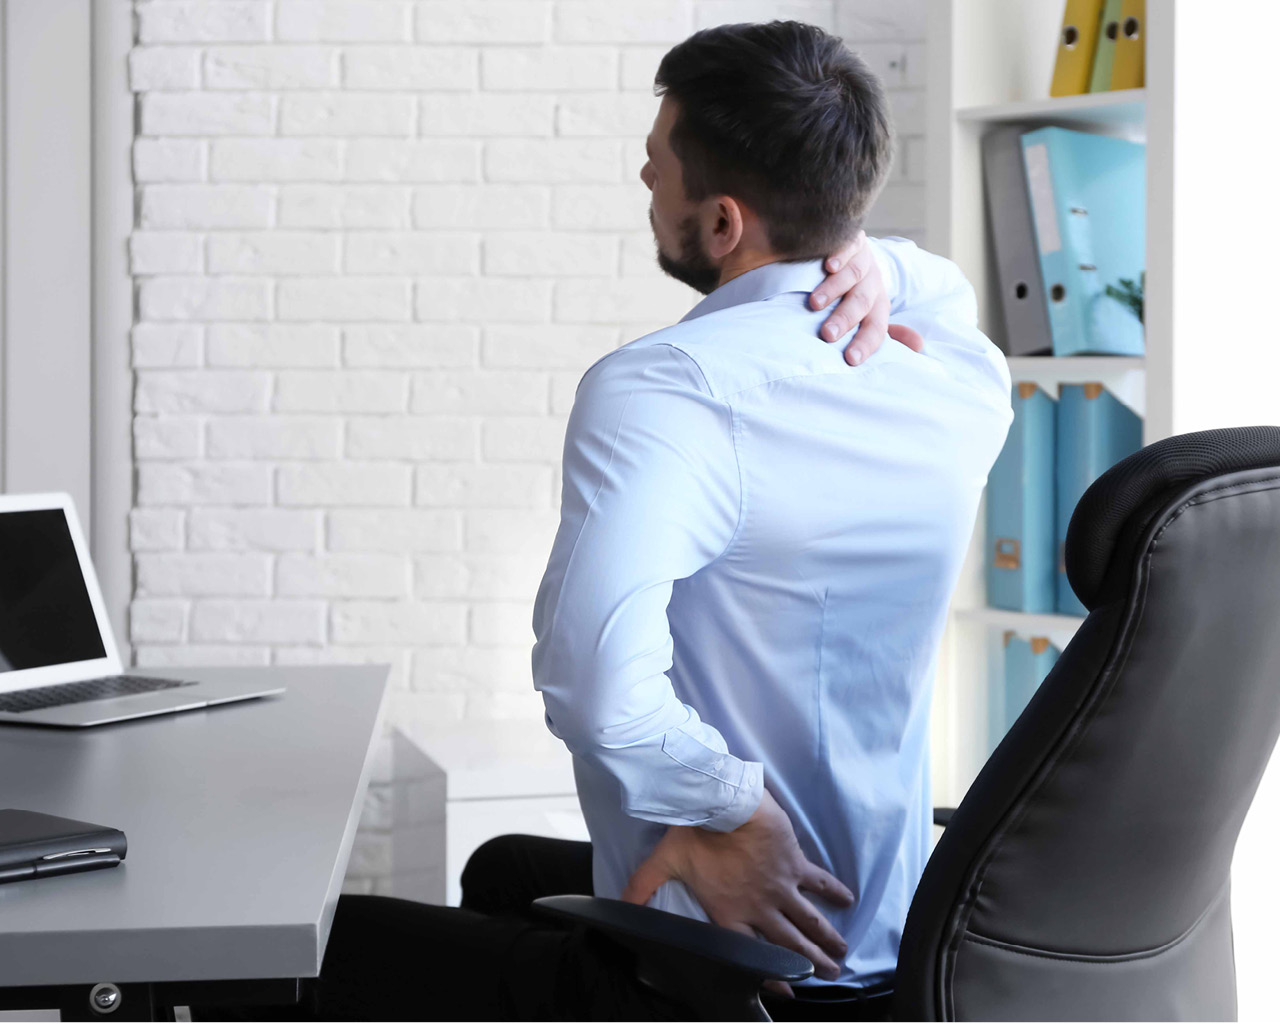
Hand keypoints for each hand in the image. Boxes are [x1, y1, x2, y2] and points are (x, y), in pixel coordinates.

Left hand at [621, 789, 854, 981]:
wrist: (724, 803)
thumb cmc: (694, 832)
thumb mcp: (664, 861)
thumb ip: (642, 886)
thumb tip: (618, 905)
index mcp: (730, 912)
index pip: (752, 954)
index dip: (770, 975)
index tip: (788, 990)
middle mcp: (759, 906)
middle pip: (789, 944)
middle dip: (810, 963)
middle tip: (828, 975)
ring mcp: (780, 886)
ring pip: (808, 921)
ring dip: (826, 939)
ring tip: (840, 954)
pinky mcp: (794, 863)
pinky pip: (818, 882)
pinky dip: (833, 892)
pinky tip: (848, 900)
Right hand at [810, 231, 926, 365]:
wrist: (852, 249)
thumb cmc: (854, 289)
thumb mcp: (871, 310)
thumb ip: (886, 331)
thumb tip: (919, 346)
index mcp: (878, 304)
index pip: (875, 327)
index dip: (865, 343)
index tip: (851, 359)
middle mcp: (872, 283)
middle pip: (862, 302)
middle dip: (845, 319)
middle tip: (827, 335)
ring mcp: (863, 260)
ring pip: (853, 275)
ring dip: (834, 290)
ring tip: (815, 304)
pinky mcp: (852, 240)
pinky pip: (848, 246)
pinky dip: (840, 255)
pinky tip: (828, 265)